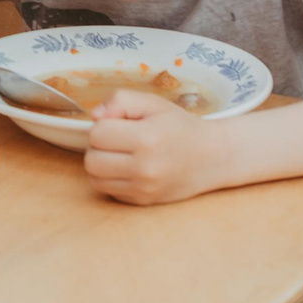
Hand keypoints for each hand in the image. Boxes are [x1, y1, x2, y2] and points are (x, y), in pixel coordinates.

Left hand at [84, 89, 229, 204]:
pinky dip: (111, 179)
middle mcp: (145, 169)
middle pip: (91, 160)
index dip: (104, 125)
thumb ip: (120, 101)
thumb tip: (95, 116)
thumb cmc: (179, 127)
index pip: (97, 134)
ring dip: (101, 164)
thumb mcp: (153, 103)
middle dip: (99, 146)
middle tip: (117, 139)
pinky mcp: (142, 201)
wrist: (211, 157)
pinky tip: (128, 168)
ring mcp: (144, 189)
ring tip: (120, 154)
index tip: (120, 124)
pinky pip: (108, 191)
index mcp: (147, 139)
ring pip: (95, 179)